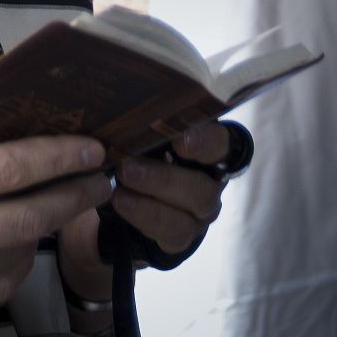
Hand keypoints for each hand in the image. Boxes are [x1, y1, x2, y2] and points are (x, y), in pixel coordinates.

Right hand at [0, 132, 110, 336]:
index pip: (8, 167)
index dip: (58, 157)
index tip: (91, 148)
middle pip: (28, 214)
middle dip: (73, 193)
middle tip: (100, 179)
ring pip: (17, 254)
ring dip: (42, 229)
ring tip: (54, 208)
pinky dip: (13, 263)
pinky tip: (15, 245)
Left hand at [57, 120, 232, 302]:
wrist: (119, 197)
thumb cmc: (130, 152)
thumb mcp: (134, 134)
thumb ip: (137, 121)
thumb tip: (114, 100)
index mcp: (203, 148)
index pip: (222, 142)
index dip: (206, 141)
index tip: (179, 138)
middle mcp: (208, 180)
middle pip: (206, 184)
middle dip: (167, 175)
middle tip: (129, 165)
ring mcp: (198, 212)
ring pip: (192, 208)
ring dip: (155, 195)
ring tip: (120, 186)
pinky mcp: (181, 236)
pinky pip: (174, 231)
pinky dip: (146, 216)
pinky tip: (121, 202)